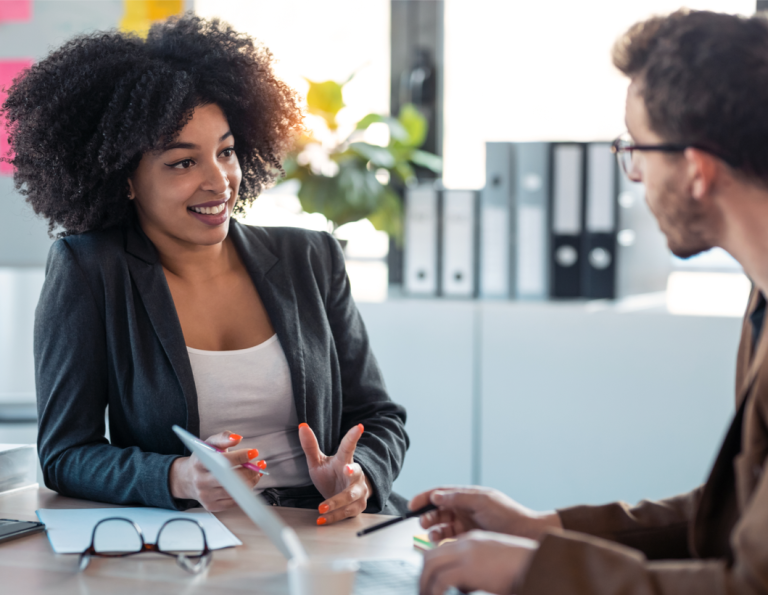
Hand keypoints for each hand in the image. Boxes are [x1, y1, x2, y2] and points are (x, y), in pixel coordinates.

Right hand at [169, 431, 263, 511]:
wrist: (188, 478)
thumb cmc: (203, 459)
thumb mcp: (209, 444)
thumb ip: (223, 437)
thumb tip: (237, 438)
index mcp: (199, 462)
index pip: (223, 460)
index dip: (241, 456)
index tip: (254, 452)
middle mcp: (200, 480)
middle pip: (231, 478)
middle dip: (250, 470)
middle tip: (259, 464)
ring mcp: (205, 495)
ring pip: (234, 491)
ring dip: (250, 481)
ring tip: (256, 473)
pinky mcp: (211, 506)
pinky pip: (233, 502)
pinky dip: (244, 492)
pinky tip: (248, 483)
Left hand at [298, 422, 370, 524]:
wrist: (343, 495)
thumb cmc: (331, 475)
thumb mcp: (318, 461)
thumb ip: (310, 446)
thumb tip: (302, 426)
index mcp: (344, 460)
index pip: (348, 447)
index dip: (353, 437)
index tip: (358, 427)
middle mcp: (355, 475)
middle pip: (356, 473)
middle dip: (353, 472)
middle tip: (347, 469)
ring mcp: (359, 491)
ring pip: (350, 497)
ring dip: (336, 502)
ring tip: (322, 508)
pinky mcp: (358, 506)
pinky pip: (346, 512)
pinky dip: (334, 517)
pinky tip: (322, 519)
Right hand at [409, 486, 560, 541]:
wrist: (526, 534)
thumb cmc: (508, 514)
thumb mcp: (482, 501)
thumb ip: (458, 498)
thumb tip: (437, 496)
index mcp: (467, 495)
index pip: (441, 493)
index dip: (425, 497)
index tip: (412, 504)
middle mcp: (465, 508)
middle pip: (438, 509)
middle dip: (427, 515)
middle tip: (422, 522)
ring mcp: (466, 523)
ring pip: (442, 525)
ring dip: (433, 528)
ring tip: (431, 534)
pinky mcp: (469, 538)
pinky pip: (449, 538)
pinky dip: (442, 539)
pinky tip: (440, 542)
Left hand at [420, 530, 536, 594]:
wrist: (536, 563)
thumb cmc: (521, 567)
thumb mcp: (494, 564)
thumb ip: (476, 571)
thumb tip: (463, 587)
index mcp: (472, 540)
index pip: (441, 550)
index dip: (432, 568)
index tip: (430, 584)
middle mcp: (466, 543)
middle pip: (430, 556)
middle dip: (423, 576)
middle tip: (423, 592)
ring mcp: (466, 554)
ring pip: (430, 566)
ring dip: (425, 585)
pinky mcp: (469, 568)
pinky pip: (441, 580)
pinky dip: (434, 591)